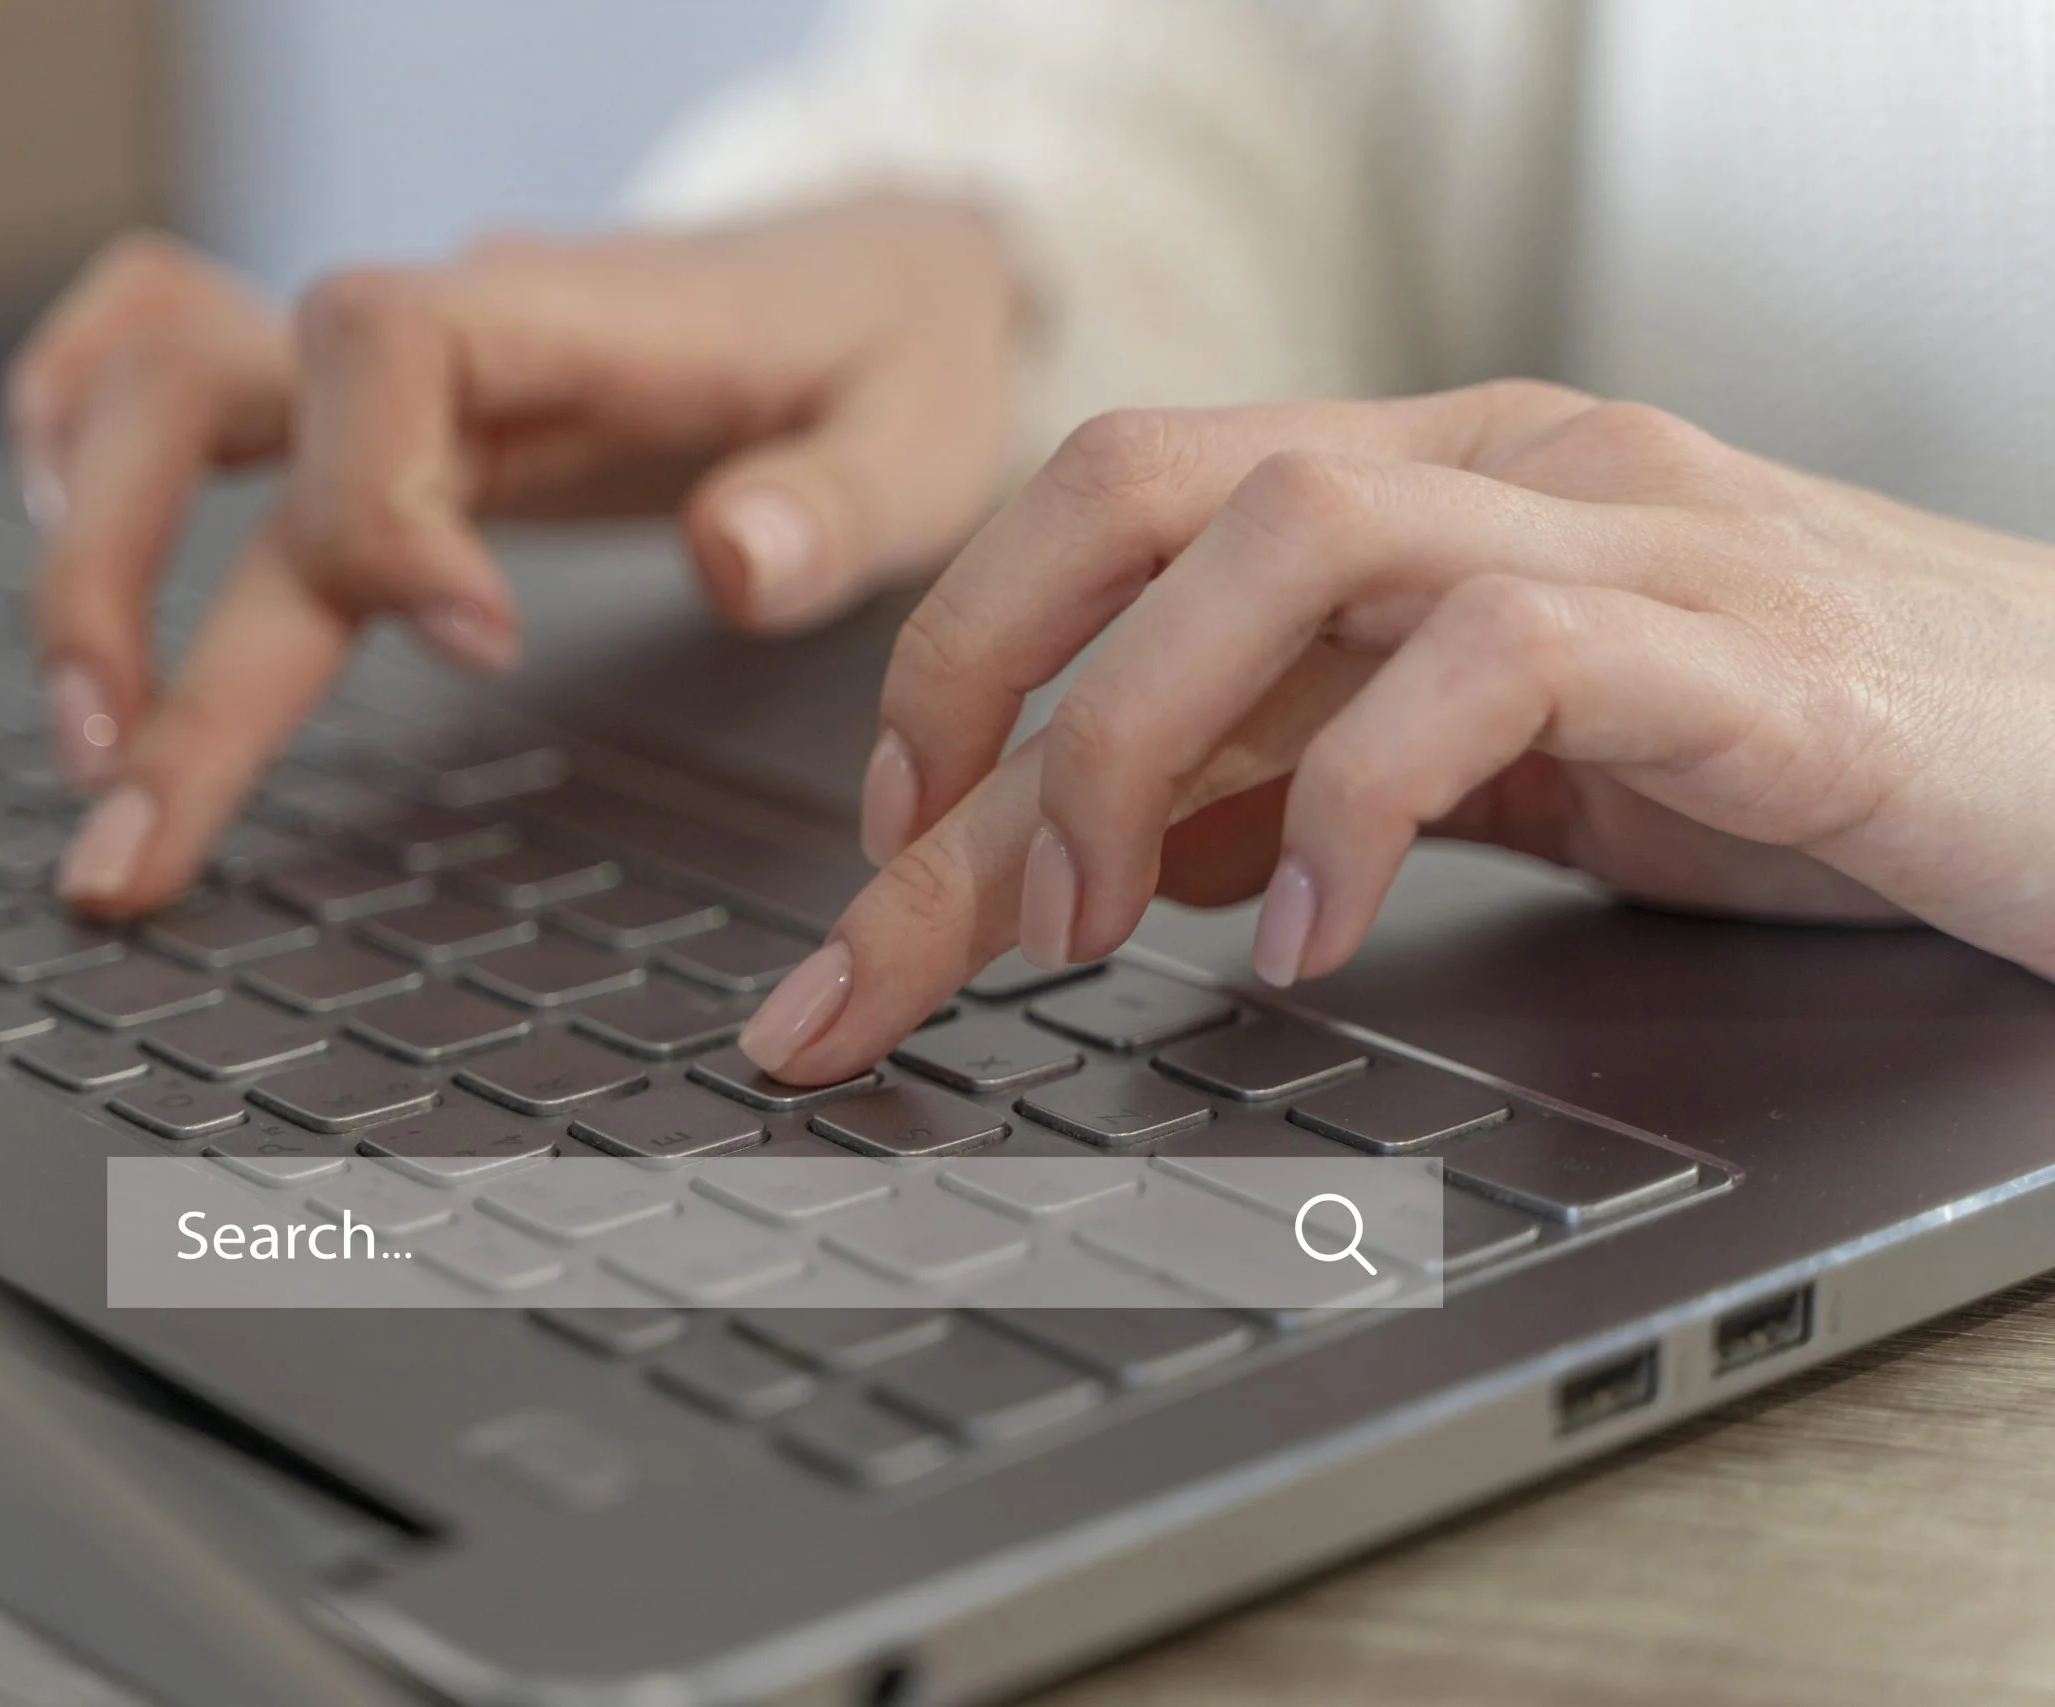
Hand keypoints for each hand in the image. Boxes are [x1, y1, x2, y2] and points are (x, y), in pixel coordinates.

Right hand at [1, 201, 1024, 912]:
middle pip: (204, 392)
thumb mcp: (926, 430)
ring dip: (85, 562)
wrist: (881, 270)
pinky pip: (177, 358)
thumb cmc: (896, 356)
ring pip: (158, 396)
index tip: (475, 646)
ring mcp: (395, 368)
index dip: (387, 505)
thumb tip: (732, 559)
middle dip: (135, 599)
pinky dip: (82, 426)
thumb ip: (836, 503)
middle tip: (126, 807)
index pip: (390, 351)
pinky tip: (59, 547)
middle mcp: (450, 333)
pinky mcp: (377, 412)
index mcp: (574, 321)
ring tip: (84, 748)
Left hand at [736, 381, 2054, 1081]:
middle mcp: (1496, 468)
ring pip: (1289, 539)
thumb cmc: (1794, 756)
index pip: (1115, 519)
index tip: (876, 833)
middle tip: (907, 865)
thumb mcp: (1491, 770)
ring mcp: (1625, 535)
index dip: (953, 659)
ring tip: (1081, 925)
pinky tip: (1299, 941)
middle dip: (975, 667)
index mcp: (1420, 483)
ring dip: (1129, 738)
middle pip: (1146, 477)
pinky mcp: (1744, 648)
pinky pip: (1498, 663)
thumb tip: (1092, 843)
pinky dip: (1354, 805)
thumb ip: (1297, 773)